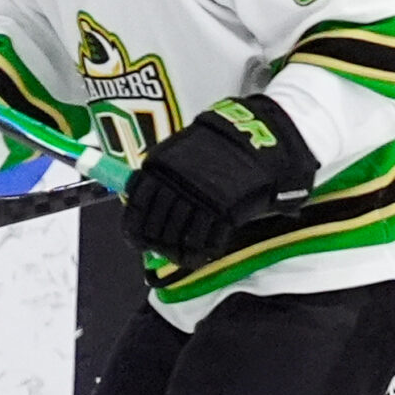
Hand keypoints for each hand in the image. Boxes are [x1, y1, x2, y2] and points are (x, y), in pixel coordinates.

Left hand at [121, 96, 317, 264]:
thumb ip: (164, 174)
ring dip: (180, 251)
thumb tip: (144, 199)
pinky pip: (206, 238)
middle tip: (165, 251)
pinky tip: (205, 253)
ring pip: (180, 235)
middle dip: (160, 243)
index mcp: (159, 167)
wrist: (258, 137)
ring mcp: (198, 198)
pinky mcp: (222, 210)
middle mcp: (174, 183)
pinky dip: (204, 251)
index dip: (135, 229)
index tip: (139, 241)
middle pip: (157, 226)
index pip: (136, 207)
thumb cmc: (221, 144)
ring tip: (185, 256)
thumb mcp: (183, 150)